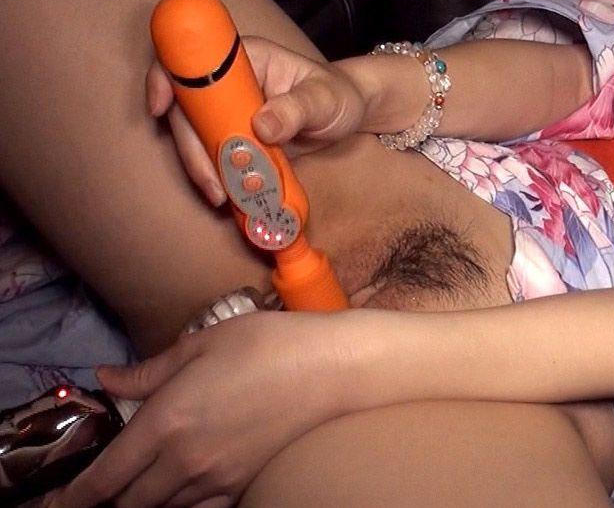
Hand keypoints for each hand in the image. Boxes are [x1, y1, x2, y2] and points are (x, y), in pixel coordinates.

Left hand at [48, 311, 352, 507]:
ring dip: (143, 502)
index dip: (75, 496)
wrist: (333, 368)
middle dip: (108, 500)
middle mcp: (185, 460)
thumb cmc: (269, 344)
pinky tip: (179, 494)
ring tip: (137, 490)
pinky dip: (180, 507)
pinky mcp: (244, 483)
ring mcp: (216, 477)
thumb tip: (107, 378)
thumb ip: (149, 370)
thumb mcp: (202, 344)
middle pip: (128, 502)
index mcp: (166, 421)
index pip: (105, 476)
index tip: (58, 503)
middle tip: (100, 491)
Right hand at [146, 36, 366, 205]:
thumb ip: (298, 108)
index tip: (160, 109)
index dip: (168, 80)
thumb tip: (262, 125)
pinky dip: (219, 177)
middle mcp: (228, 84)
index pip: (193, 60)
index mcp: (245, 59)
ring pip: (197, 138)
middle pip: (187, 110)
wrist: (349, 116)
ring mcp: (228, 112)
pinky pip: (215, 156)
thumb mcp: (325, 99)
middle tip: (212, 182)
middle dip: (191, 148)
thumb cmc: (337, 95)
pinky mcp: (234, 138)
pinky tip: (230, 196)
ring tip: (224, 197)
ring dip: (203, 169)